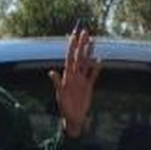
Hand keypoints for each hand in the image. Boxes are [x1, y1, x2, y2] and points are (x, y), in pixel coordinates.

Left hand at [48, 23, 100, 137]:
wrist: (73, 118)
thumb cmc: (65, 108)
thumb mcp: (60, 95)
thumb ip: (56, 82)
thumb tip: (51, 72)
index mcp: (67, 75)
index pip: (70, 57)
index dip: (72, 46)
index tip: (73, 34)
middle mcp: (74, 75)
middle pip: (79, 56)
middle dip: (82, 44)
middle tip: (85, 31)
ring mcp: (81, 80)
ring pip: (86, 62)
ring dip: (89, 51)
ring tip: (92, 40)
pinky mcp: (88, 86)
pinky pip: (92, 74)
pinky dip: (96, 67)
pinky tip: (99, 59)